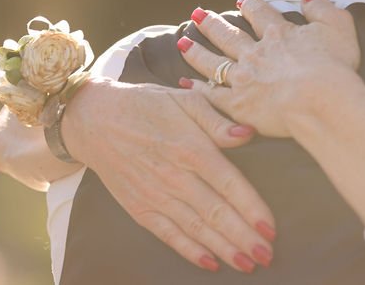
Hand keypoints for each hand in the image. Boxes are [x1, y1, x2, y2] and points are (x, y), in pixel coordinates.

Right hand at [63, 77, 275, 272]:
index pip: (229, 183)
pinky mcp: (140, 208)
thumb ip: (217, 120)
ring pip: (196, 229)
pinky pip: (169, 235)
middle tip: (268, 256)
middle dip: (244, 238)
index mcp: (190, 148)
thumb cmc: (146, 105)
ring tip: (248, 264)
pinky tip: (211, 263)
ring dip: (224, 249)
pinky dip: (190, 251)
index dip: (252, 208)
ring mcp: (155, 195)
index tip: (270, 229)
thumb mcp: (184, 100)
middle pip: (216, 212)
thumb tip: (248, 133)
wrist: (94, 120)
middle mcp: (174, 176)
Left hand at [178, 0, 362, 136]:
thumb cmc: (334, 66)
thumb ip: (320, 6)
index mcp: (278, 34)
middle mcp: (255, 53)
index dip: (250, 5)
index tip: (242, 1)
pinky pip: (211, 95)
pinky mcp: (237, 105)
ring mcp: (243, 79)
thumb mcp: (338, 26)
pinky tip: (187, 84)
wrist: (318, 101)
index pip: (259, 13)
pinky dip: (198, 89)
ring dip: (196, 51)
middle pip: (227, 34)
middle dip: (211, 23)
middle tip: (197, 15)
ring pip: (213, 62)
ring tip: (183, 43)